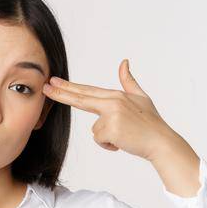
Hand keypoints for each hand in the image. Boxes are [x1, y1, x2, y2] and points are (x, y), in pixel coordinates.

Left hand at [41, 58, 188, 160]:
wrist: (161, 142)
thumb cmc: (151, 123)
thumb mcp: (141, 97)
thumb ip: (128, 81)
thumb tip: (124, 62)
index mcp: (116, 95)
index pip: (87, 91)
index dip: (69, 87)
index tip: (54, 81)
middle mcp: (112, 102)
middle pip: (81, 99)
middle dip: (61, 94)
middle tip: (45, 87)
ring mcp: (111, 115)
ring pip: (95, 130)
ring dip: (107, 137)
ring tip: (124, 135)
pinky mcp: (111, 129)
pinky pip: (100, 140)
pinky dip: (110, 145)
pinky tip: (123, 142)